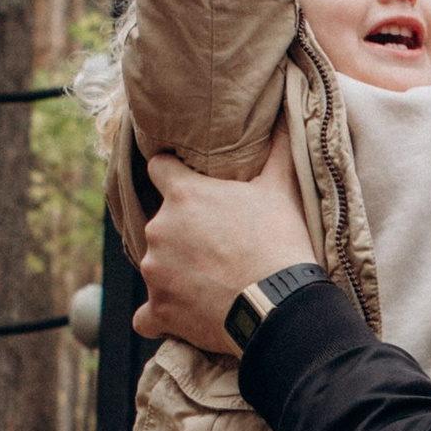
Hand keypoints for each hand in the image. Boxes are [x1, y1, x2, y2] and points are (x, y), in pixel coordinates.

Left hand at [132, 145, 316, 351]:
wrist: (280, 304)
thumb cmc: (280, 242)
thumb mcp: (281, 188)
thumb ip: (276, 149)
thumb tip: (284, 113)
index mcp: (182, 194)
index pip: (159, 168)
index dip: (173, 175)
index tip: (188, 188)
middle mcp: (159, 228)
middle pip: (161, 223)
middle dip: (182, 233)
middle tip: (217, 246)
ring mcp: (154, 270)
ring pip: (157, 266)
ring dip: (176, 273)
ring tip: (212, 284)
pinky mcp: (158, 309)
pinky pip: (146, 315)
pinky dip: (160, 316)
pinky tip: (180, 317)